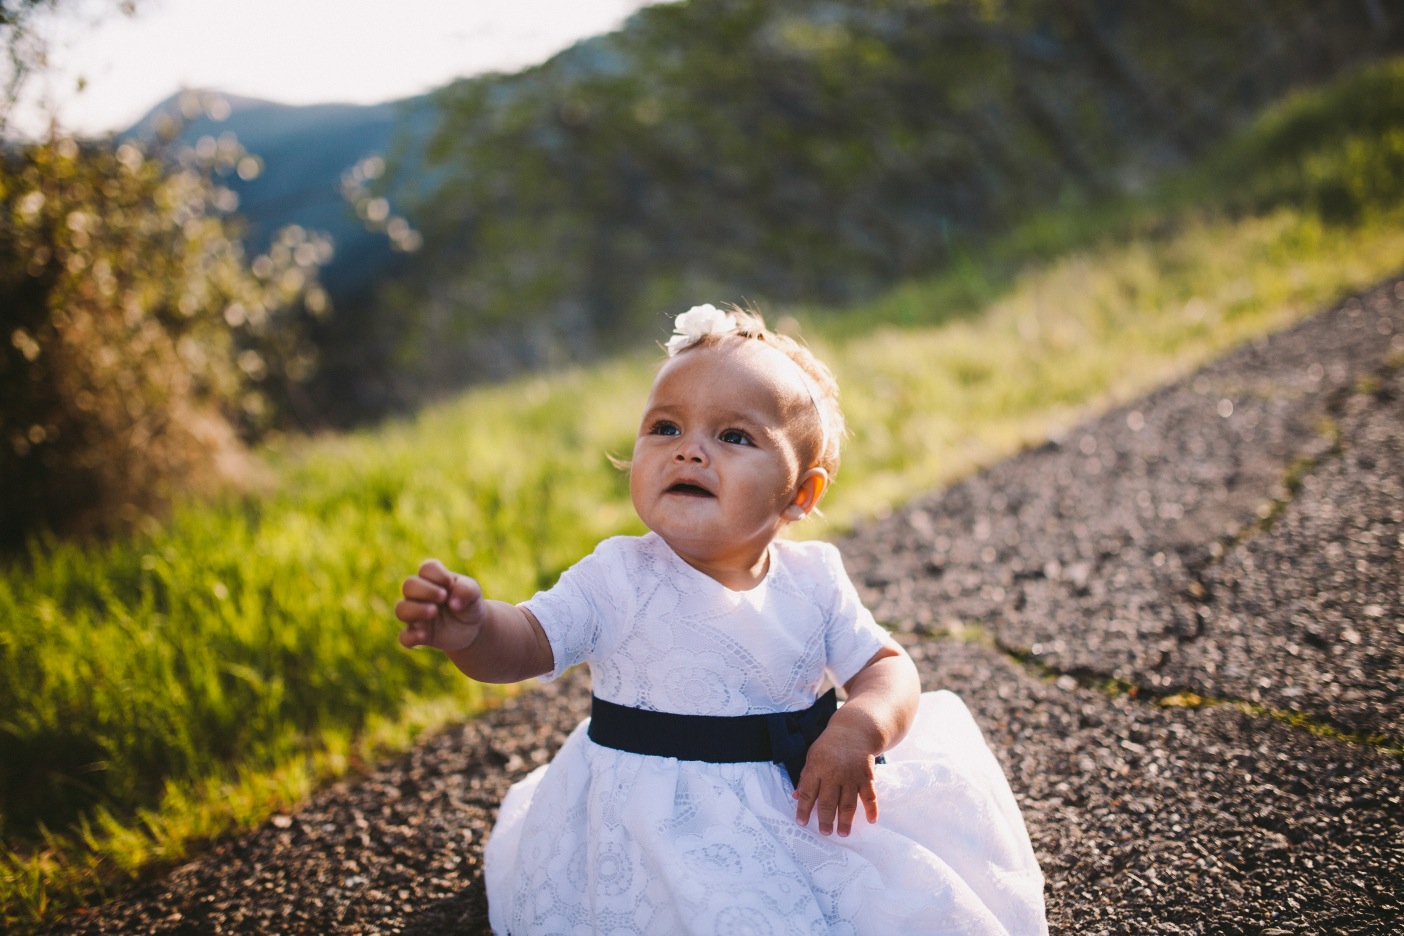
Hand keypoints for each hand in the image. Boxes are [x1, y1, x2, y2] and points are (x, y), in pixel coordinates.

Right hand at [395, 559, 485, 652]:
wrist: (473, 628)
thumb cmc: (469, 604)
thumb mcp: (474, 593)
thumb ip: (466, 590)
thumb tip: (453, 603)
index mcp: (434, 579)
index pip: (426, 569)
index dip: (437, 574)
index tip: (450, 584)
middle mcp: (420, 595)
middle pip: (409, 585)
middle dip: (425, 590)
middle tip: (443, 597)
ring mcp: (417, 616)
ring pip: (401, 610)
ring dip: (415, 610)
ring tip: (434, 611)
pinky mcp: (419, 635)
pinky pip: (404, 637)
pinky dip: (411, 636)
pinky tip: (424, 636)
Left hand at [792, 719, 879, 836]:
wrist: (855, 730)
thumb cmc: (829, 746)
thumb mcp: (812, 757)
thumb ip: (805, 778)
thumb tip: (795, 797)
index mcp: (817, 768)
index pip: (808, 793)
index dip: (804, 809)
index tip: (802, 823)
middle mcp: (834, 774)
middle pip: (828, 802)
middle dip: (826, 820)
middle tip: (825, 833)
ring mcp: (851, 776)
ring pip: (848, 803)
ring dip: (846, 820)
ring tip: (843, 833)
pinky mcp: (866, 776)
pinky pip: (869, 796)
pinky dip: (871, 809)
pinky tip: (870, 820)